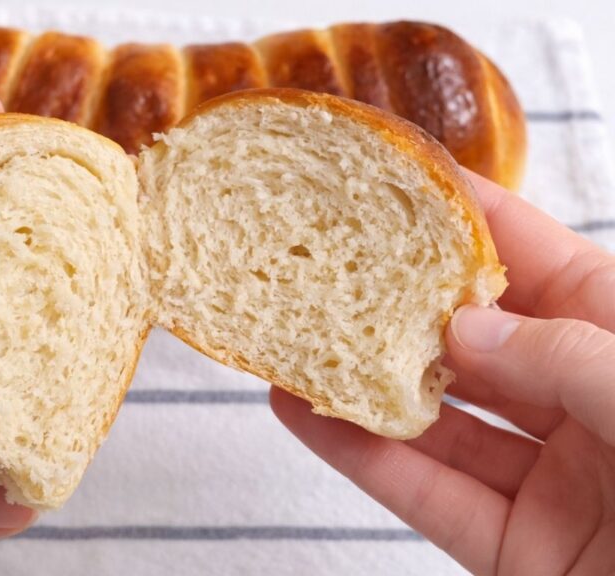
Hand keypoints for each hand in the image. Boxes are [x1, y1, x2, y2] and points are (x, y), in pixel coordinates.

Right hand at [270, 171, 614, 574]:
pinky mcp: (520, 549)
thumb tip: (462, 332)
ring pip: (442, 421)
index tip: (395, 188)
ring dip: (364, 386)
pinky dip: (367, 459)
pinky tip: (310, 417)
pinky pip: (432, 495)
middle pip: (476, 343)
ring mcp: (554, 480)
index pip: (539, 264)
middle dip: (398, 308)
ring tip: (295, 344)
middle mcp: (591, 405)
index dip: (468, 219)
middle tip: (325, 272)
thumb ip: (565, 355)